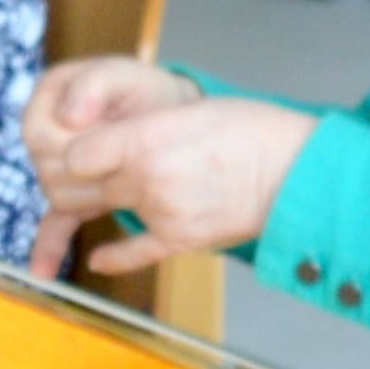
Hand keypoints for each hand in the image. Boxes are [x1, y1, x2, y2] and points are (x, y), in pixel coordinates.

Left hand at [23, 60, 312, 278]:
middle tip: (87, 171)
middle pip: (83, 184)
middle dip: (80, 177)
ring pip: (104, 211)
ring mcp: (162, 212)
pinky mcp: (179, 240)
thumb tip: (101, 140)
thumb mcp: (188, 110)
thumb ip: (139, 127)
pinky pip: (132, 254)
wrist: (295, 170)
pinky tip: (100, 258)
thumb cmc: (249, 130)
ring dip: (99, 204)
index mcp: (147, 137)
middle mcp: (147, 177)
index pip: (75, 154)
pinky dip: (112, 257)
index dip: (74, 151)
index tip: (83, 147)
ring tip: (106, 193)